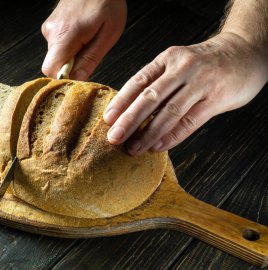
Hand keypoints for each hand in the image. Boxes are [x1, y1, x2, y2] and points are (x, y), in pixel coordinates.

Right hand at [41, 0, 126, 79]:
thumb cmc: (107, 3)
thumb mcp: (108, 34)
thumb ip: (91, 59)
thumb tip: (78, 80)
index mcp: (64, 36)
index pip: (51, 70)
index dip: (65, 77)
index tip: (80, 73)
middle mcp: (51, 32)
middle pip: (54, 64)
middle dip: (72, 65)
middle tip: (91, 50)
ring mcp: (49, 27)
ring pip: (57, 55)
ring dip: (72, 54)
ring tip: (89, 38)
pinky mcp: (51, 25)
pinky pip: (57, 45)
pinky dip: (70, 45)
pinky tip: (83, 33)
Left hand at [103, 32, 267, 154]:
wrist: (245, 52)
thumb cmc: (204, 63)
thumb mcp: (177, 63)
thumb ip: (157, 83)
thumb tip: (130, 111)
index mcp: (168, 59)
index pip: (138, 81)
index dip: (121, 101)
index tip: (108, 119)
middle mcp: (182, 68)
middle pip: (150, 98)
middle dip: (129, 120)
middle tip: (114, 138)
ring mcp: (201, 83)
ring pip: (169, 112)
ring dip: (148, 133)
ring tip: (134, 148)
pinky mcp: (216, 98)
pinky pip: (190, 122)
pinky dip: (172, 136)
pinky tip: (158, 146)